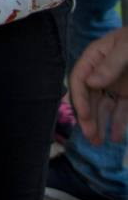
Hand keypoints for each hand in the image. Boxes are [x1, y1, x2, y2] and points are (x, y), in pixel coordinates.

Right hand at [71, 26, 127, 144]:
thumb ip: (110, 64)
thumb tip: (90, 83)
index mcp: (96, 56)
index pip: (79, 79)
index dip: (79, 99)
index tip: (85, 117)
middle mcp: (102, 71)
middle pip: (89, 97)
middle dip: (89, 118)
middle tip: (91, 137)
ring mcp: (116, 83)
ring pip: (104, 106)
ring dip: (100, 124)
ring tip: (99, 143)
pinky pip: (121, 110)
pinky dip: (118, 123)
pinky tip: (116, 137)